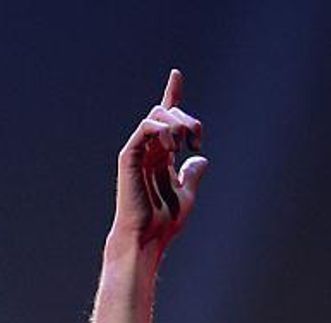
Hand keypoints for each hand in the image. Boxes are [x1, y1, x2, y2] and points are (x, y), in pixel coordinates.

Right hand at [108, 69, 208, 259]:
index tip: (176, 75)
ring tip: (184, 145)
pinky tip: (172, 147)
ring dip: (177, 123)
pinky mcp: (129, 155)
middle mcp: (148, 150)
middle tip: (197, 141)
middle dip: (187, 119)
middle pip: (167, 112)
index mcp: (160, 157)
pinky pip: (146, 126)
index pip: (166, 120)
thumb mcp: (186, 196)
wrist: (147, 238)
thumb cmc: (162, 224)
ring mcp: (138, 151)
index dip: (172, 95)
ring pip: (157, 115)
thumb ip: (192, 176)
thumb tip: (201, 160)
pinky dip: (163, 129)